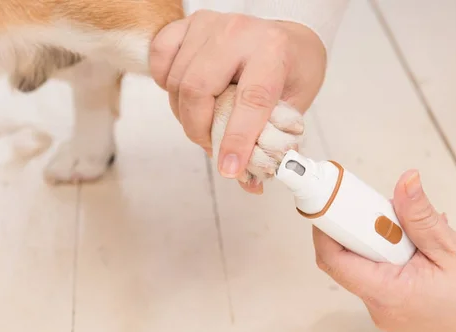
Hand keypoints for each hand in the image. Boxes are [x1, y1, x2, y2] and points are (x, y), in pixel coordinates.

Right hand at [149, 10, 326, 193]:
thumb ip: (271, 141)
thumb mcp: (295, 104)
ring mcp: (209, 24)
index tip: (229, 169)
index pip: (251, 101)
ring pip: (176, 81)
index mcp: (273, 51)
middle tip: (212, 146)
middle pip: (197, 90)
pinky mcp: (189, 23)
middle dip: (199, 130)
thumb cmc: (293, 69)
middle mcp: (238, 33)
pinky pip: (160, 56)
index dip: (238, 140)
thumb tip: (249, 184)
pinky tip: (185, 94)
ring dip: (184, 114)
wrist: (287, 36)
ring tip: (204, 123)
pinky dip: (165, 82)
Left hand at [313, 170, 455, 331]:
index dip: (327, 229)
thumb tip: (404, 182)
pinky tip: (421, 243)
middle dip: (363, 228)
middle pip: (349, 259)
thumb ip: (419, 215)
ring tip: (417, 228)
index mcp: (389, 295)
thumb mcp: (452, 248)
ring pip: (368, 264)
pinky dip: (395, 253)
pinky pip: (384, 274)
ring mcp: (390, 310)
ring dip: (384, 239)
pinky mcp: (400, 308)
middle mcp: (382, 307)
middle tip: (386, 207)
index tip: (331, 203)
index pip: (335, 260)